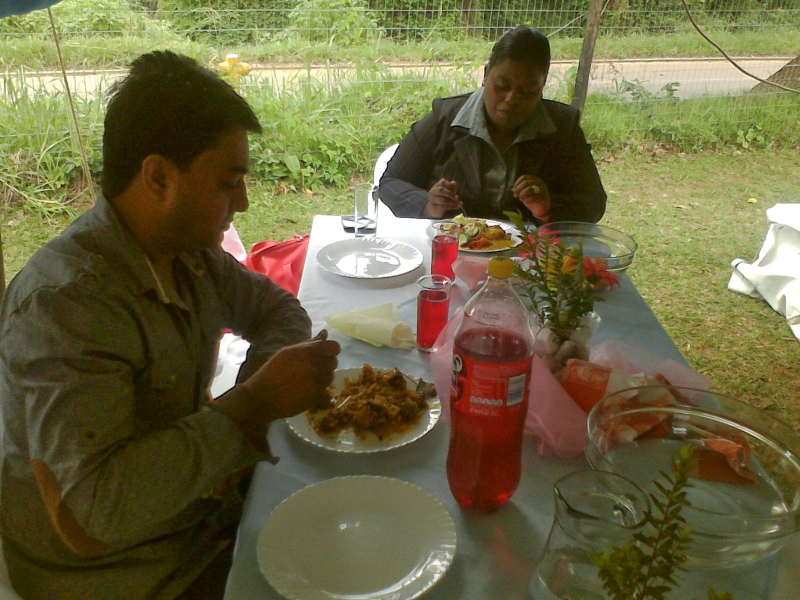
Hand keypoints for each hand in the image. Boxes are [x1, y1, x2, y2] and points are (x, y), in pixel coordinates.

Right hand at [213, 330, 339, 451]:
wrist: (263, 397)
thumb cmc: (273, 371)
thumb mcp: (287, 352)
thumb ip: (309, 343)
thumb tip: (325, 334)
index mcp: (309, 352)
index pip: (334, 347)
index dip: (330, 350)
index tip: (323, 353)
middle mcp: (317, 367)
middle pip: (334, 362)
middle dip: (325, 363)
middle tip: (311, 367)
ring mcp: (318, 383)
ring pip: (330, 376)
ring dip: (322, 376)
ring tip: (306, 378)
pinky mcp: (317, 397)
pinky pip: (324, 389)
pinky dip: (317, 388)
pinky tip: (304, 389)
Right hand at [423, 178, 461, 217]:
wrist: (434, 211)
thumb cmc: (442, 200)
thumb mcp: (447, 193)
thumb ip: (451, 188)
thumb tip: (454, 182)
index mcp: (436, 186)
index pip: (442, 182)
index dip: (450, 185)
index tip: (455, 190)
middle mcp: (432, 192)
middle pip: (440, 190)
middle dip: (450, 193)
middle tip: (457, 197)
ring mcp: (432, 200)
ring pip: (443, 200)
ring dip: (452, 202)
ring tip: (459, 203)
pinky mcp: (434, 208)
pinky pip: (444, 207)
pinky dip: (452, 207)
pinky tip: (457, 207)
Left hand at [513, 175, 549, 220]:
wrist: (542, 208)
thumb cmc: (533, 199)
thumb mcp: (527, 191)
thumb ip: (522, 188)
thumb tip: (513, 189)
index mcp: (536, 179)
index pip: (524, 177)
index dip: (517, 183)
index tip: (513, 190)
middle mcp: (540, 183)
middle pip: (525, 182)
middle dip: (518, 189)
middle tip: (515, 195)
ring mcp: (542, 190)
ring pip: (528, 189)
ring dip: (522, 194)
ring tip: (521, 199)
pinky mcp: (543, 198)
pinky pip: (531, 198)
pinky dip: (526, 200)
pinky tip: (525, 201)